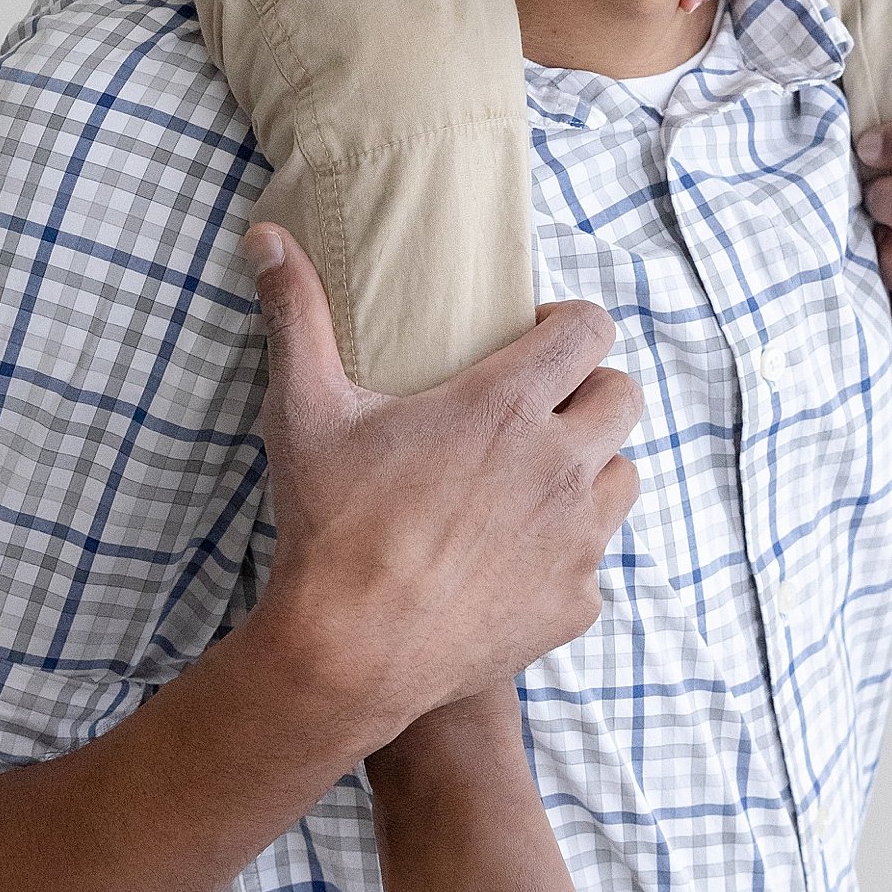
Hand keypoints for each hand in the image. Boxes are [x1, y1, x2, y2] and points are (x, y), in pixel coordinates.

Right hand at [246, 227, 640, 739]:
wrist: (349, 655)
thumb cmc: (331, 526)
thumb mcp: (307, 411)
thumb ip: (296, 315)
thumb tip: (267, 237)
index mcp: (509, 407)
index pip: (592, 330)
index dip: (569, 325)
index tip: (533, 339)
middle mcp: (562, 467)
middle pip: (624, 397)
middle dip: (589, 392)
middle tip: (537, 409)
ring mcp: (577, 540)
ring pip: (624, 476)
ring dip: (590, 470)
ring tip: (533, 481)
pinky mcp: (576, 603)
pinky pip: (595, 561)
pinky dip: (565, 554)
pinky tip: (513, 559)